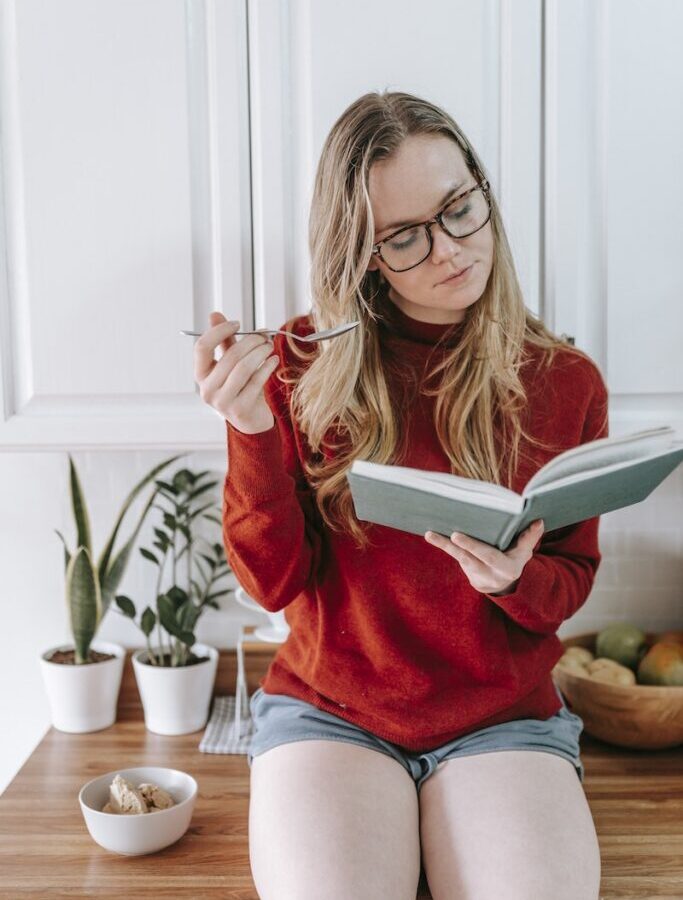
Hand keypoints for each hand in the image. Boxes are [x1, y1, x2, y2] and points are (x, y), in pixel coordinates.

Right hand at [194, 311, 278, 433]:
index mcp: (200, 374)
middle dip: (250, 341)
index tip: (237, 324)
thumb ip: (223, 341)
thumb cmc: (240, 386)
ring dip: (260, 352)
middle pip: (229, 356)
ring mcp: (223, 401)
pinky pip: (256, 381)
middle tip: (263, 335)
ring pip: (244, 367)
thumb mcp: (229, 363)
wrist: (250, 419)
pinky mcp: (240, 408)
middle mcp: (207, 389)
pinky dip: (267, 366)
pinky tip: (274, 360)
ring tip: (269, 346)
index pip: (202, 347)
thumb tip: (215, 314)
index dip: (219, 331)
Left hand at [424, 519, 544, 594]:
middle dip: (455, 546)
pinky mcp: (466, 572)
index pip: (488, 556)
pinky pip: (455, 557)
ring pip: (459, 558)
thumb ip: (529, 538)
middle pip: (469, 559)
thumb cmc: (514, 560)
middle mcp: (489, 574)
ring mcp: (475, 575)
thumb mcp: (523, 552)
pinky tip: (432, 534)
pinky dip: (444, 546)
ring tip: (430, 533)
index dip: (473, 546)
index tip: (457, 536)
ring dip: (444, 545)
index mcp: (505, 569)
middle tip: (443, 535)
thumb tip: (538, 521)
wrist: (503, 584)